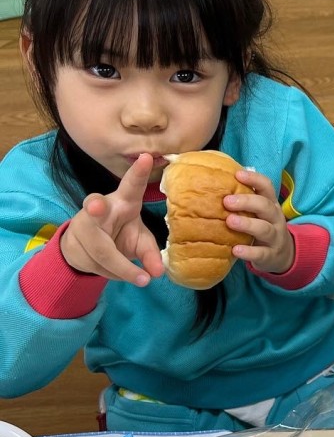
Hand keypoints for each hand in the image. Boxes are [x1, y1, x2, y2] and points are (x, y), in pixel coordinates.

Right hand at [60, 154, 164, 285]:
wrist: (87, 248)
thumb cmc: (121, 235)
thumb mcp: (140, 242)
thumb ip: (150, 255)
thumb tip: (159, 272)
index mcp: (124, 201)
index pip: (131, 185)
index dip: (139, 172)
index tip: (147, 157)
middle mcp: (101, 208)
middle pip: (94, 206)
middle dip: (94, 206)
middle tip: (96, 206)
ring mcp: (83, 224)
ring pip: (100, 249)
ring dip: (121, 268)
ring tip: (141, 279)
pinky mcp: (71, 240)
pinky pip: (92, 263)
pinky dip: (111, 274)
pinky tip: (116, 272)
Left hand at [223, 169, 294, 273]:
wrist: (283, 255)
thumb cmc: (262, 227)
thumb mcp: (259, 213)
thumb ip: (244, 202)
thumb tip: (215, 184)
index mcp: (271, 204)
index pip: (267, 187)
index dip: (254, 179)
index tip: (238, 174)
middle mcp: (275, 218)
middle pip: (265, 206)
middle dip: (247, 201)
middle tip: (227, 201)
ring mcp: (275, 237)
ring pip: (264, 229)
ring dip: (247, 224)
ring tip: (230, 221)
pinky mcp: (270, 255)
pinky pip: (261, 253)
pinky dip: (248, 251)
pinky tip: (235, 250)